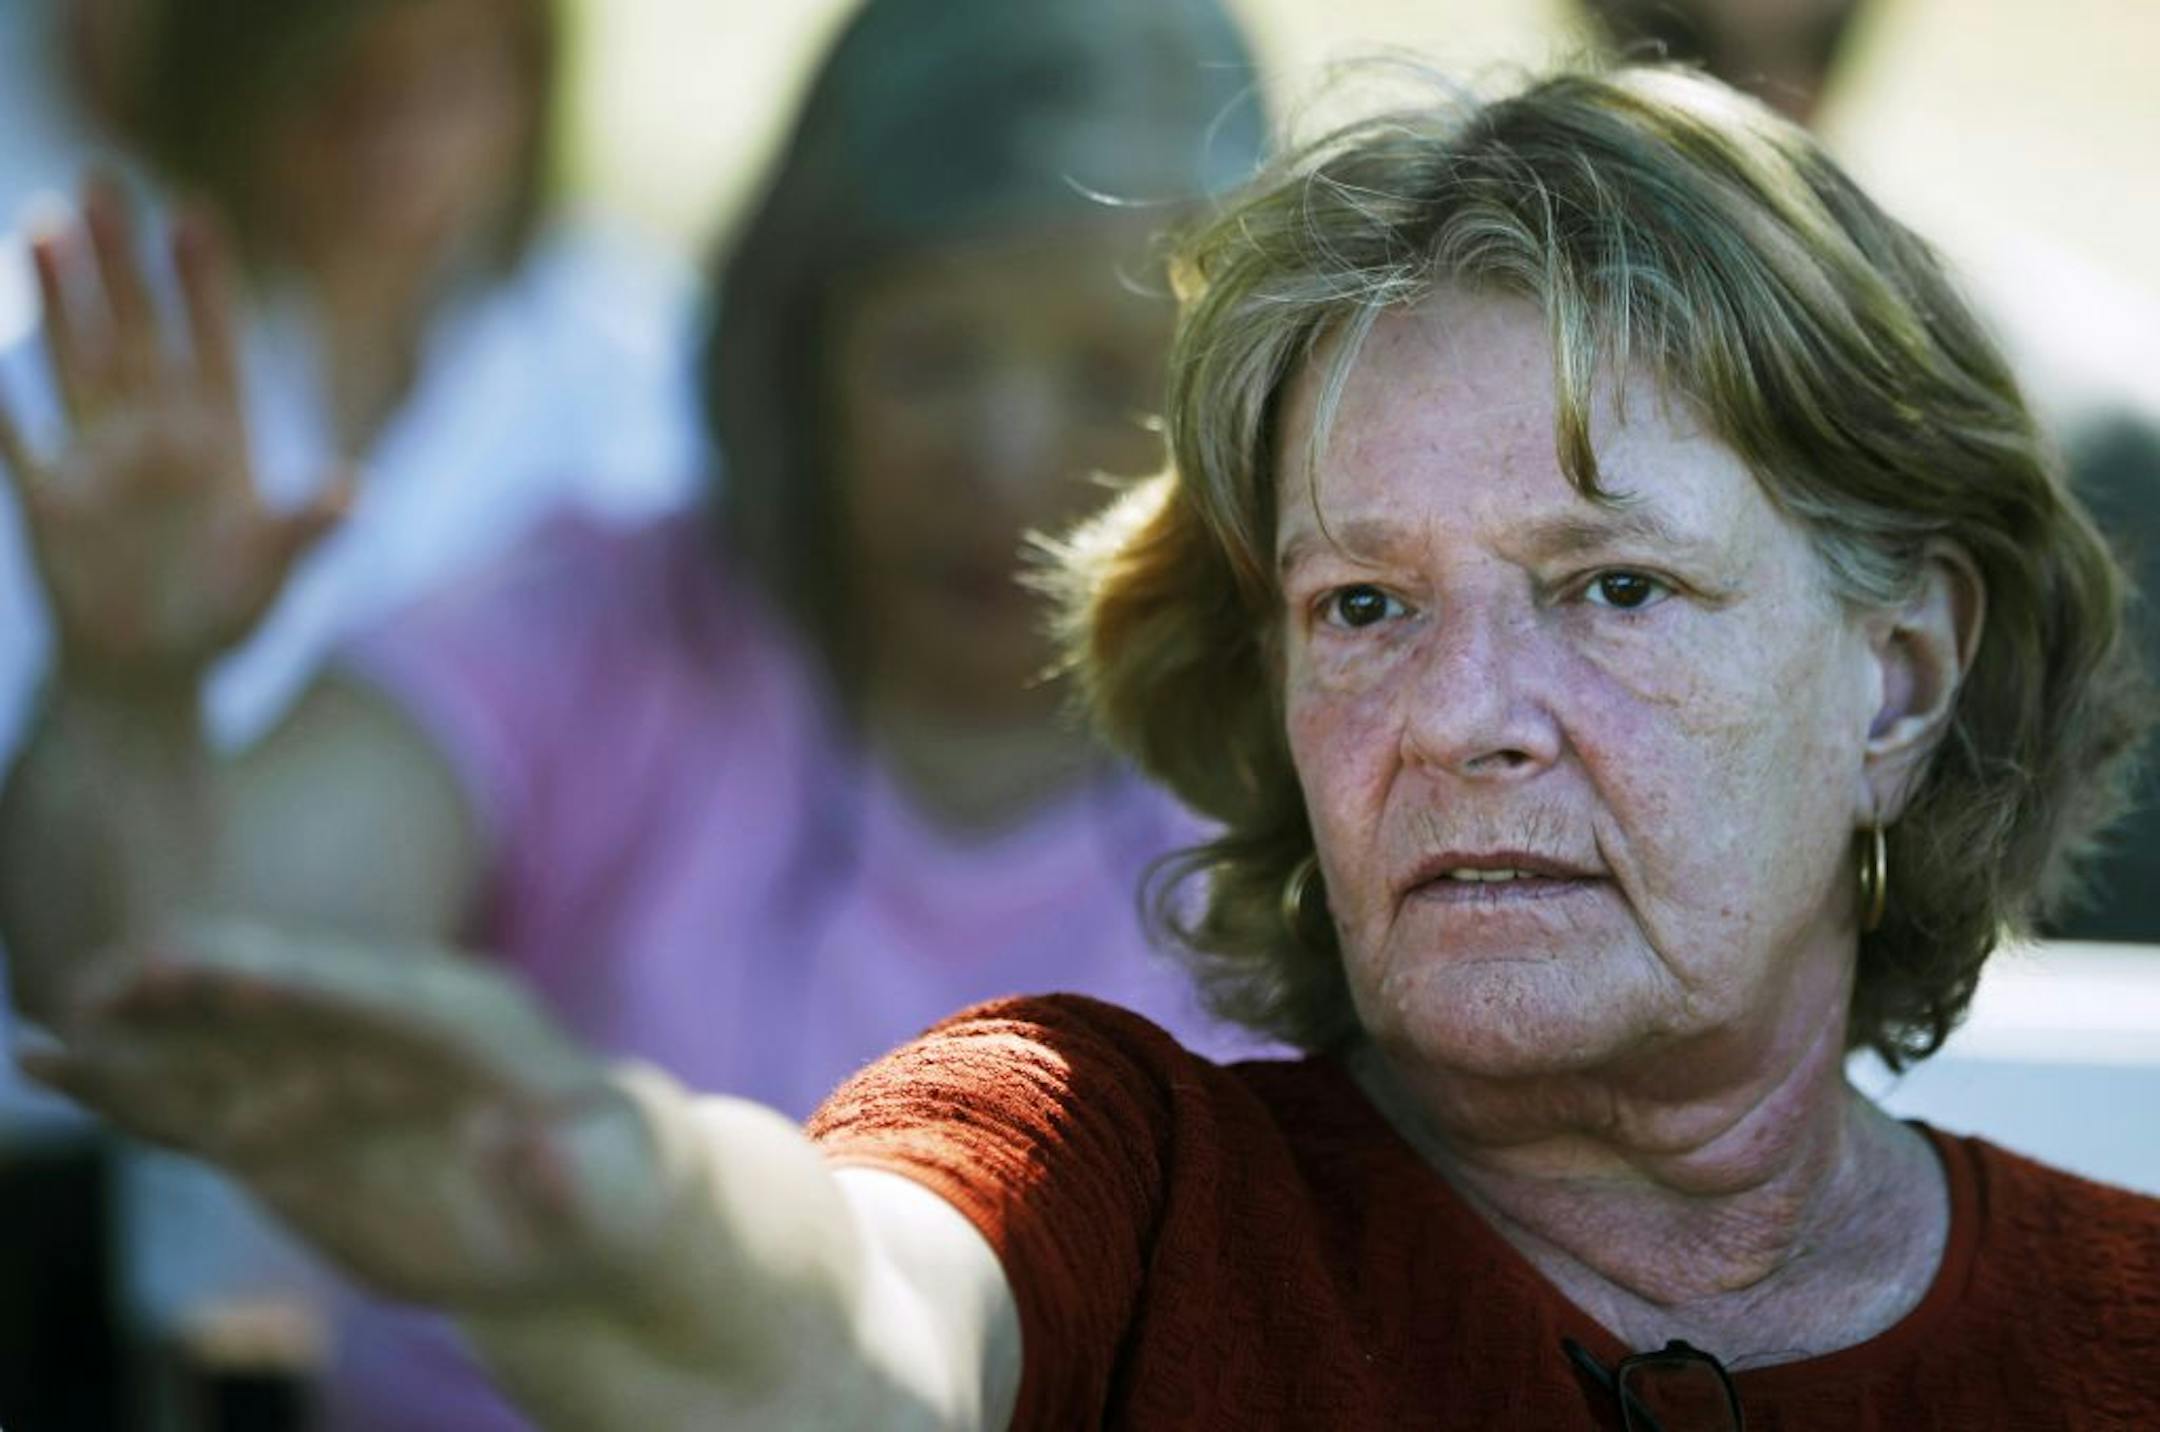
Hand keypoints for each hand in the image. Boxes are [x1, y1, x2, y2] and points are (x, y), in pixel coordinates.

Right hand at [0, 177, 347, 696]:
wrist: (152, 674)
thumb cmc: (222, 618)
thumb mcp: (273, 575)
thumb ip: (305, 530)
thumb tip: (355, 489)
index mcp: (221, 443)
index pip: (213, 345)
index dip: (204, 285)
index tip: (194, 216)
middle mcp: (157, 435)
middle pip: (137, 330)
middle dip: (120, 260)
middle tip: (103, 179)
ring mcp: (99, 459)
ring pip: (77, 360)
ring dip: (60, 298)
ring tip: (45, 225)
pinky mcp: (48, 499)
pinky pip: (16, 434)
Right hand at [20, 921, 675, 1309]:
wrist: (585, 1198)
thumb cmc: (608, 1186)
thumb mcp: (608, 1187)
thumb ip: (565, 1173)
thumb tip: (522, 1153)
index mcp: (466, 1018)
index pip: (370, 989)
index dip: (296, 979)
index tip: (223, 970)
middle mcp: (383, 1024)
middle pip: (280, 990)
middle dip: (201, 984)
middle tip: (112, 982)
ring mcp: (330, 1064)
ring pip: (222, 1039)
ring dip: (144, 1034)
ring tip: (54, 1030)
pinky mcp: (291, 1117)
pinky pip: (202, 1096)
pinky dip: (134, 1087)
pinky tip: (56, 1065)